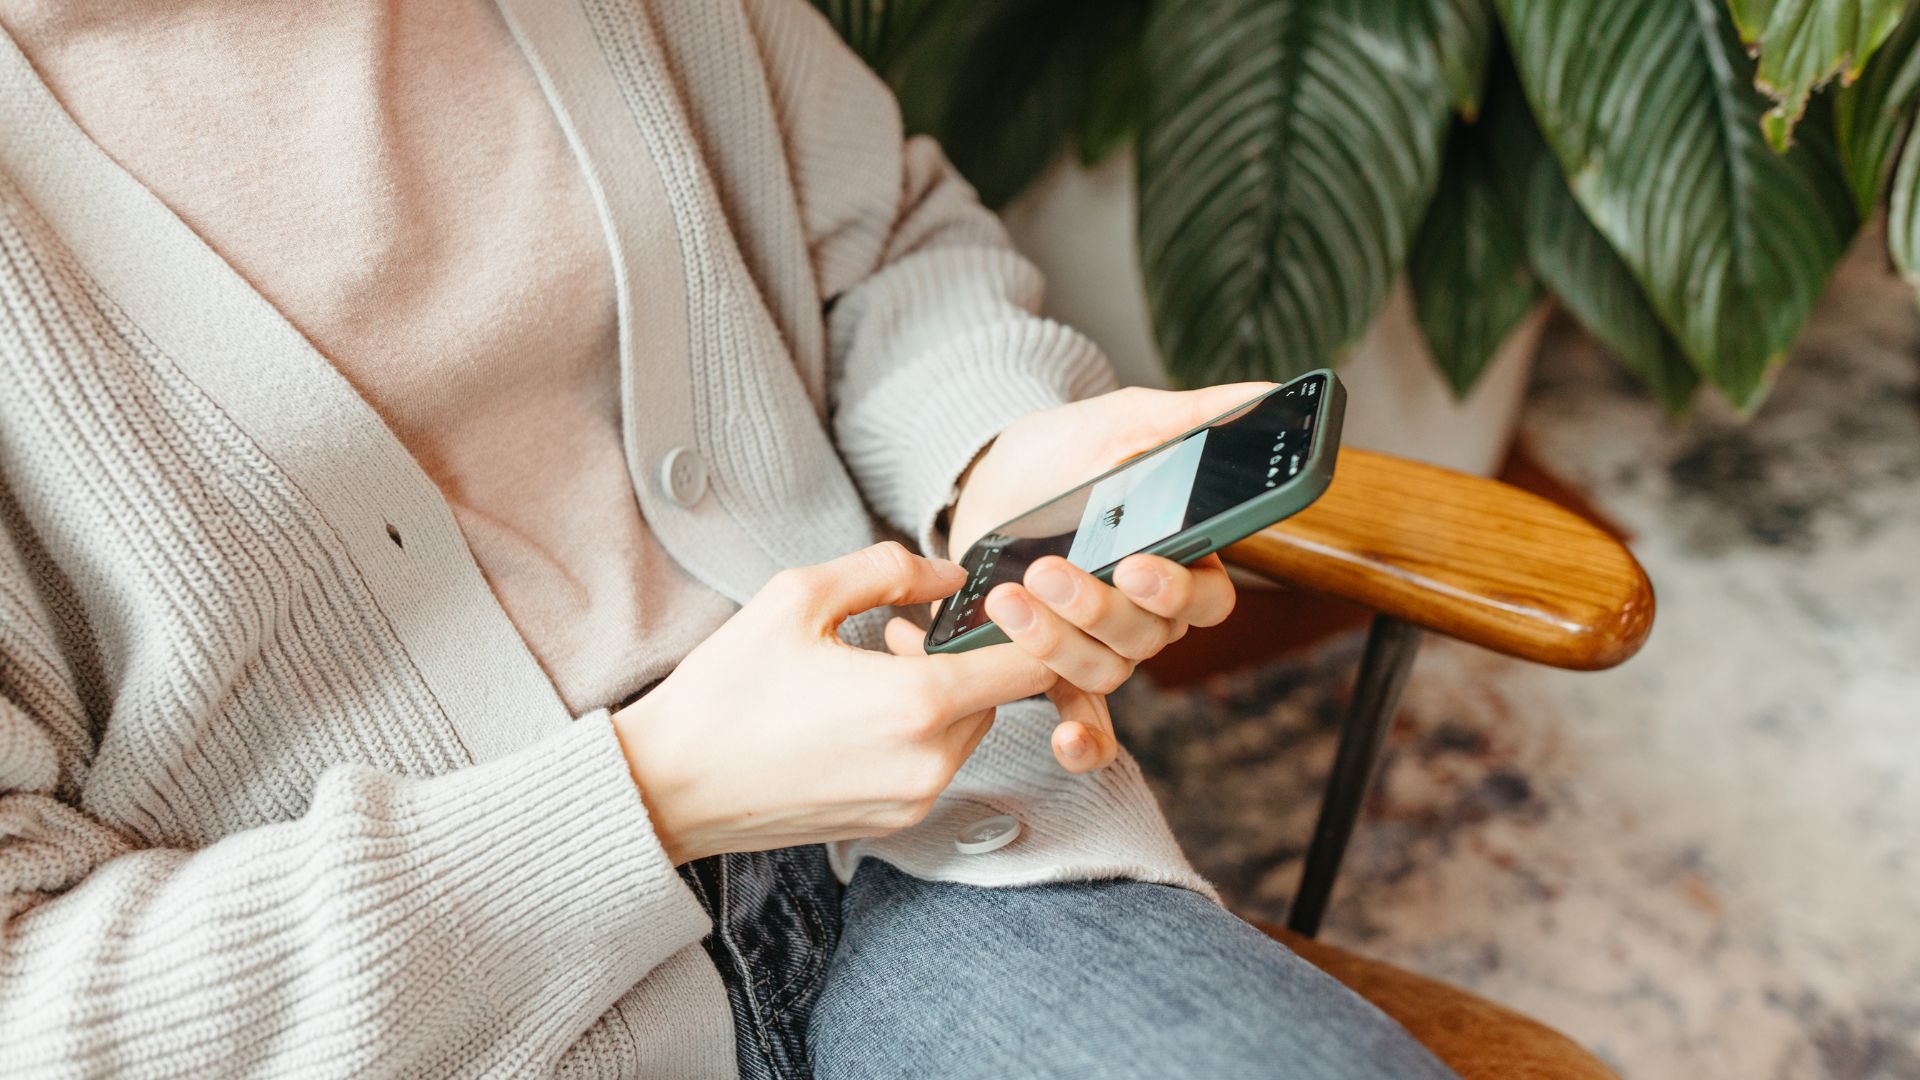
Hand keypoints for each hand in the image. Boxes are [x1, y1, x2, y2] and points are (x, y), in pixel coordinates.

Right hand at [612, 542, 1056, 864]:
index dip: (1030, 627)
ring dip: (941, 694)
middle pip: (1001, 697)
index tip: (997, 602)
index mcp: (917, 703)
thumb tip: (949, 573)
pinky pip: (934, 764)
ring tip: (871, 666)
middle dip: (965, 656)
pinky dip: (917, 732)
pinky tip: (856, 710)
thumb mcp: (798, 597)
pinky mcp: (891, 822)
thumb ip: (888, 570)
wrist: (669, 786)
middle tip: (898, 631)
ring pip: (968, 731)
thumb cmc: (726, 692)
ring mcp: (912, 800)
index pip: (1031, 665)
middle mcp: (929, 762)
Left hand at [945, 384, 1269, 772]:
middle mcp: (1148, 611)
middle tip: (1049, 570)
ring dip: (1058, 644)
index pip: (1207, 597)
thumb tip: (1266, 392)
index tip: (1136, 563)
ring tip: (1010, 601)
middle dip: (1096, 607)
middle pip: (1149, 637)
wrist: (988, 476)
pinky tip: (1065, 739)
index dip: (1177, 589)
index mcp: (1182, 558)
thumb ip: (1195, 415)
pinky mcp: (1053, 661)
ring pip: (1106, 668)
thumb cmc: (1066, 450)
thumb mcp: (1124, 421)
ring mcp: (1101, 640)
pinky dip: (1082, 737)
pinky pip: (1084, 715)